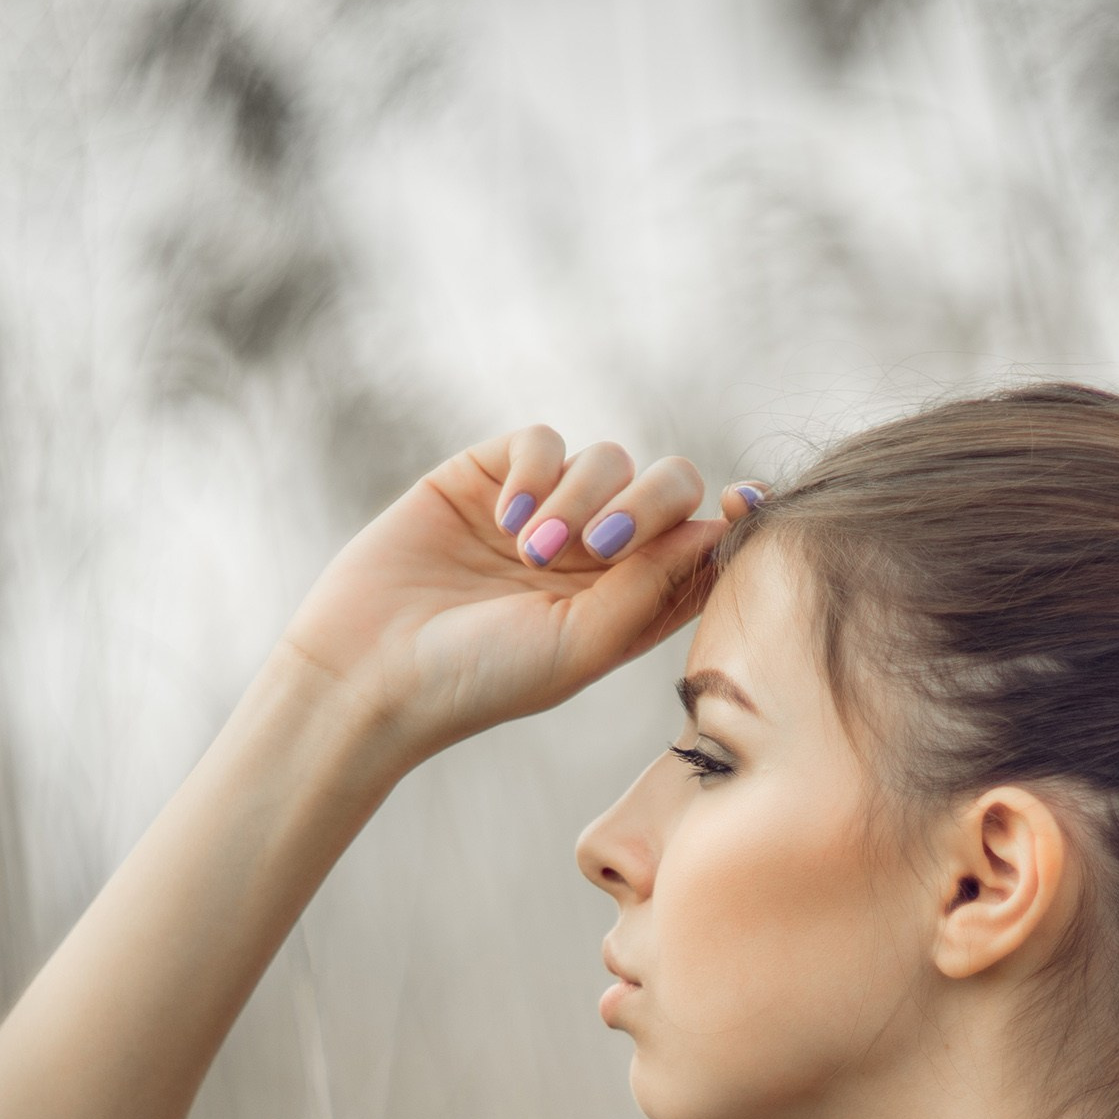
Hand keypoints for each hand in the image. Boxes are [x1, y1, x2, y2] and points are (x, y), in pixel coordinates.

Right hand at [279, 426, 760, 766]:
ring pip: (608, 459)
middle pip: (666, 487)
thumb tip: (717, 527)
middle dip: (648, 502)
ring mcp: (544, 511)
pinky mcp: (490, 478)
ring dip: (580, 498)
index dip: (734, 518)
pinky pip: (542, 440)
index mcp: (632, 602)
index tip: (746, 500)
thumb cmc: (482, 679)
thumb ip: (652, 587)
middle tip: (600, 547)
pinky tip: (509, 520)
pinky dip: (537, 469)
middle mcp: (596, 554)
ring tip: (532, 553)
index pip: (702, 545)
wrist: (372, 670)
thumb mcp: (582, 644)